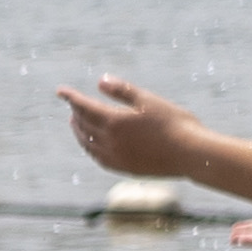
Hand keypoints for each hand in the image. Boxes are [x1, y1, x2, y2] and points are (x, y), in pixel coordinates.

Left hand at [59, 76, 206, 181]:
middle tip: (73, 105)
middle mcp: (110, 141)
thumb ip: (123, 91)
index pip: (84, 107)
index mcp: (115, 122)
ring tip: (77, 123)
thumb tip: (100, 81)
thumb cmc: (174, 123)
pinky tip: (93, 146)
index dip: (71, 97)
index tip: (60, 90)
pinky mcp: (123, 169)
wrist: (191, 154)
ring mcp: (115, 157)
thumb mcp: (149, 101)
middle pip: (84, 125)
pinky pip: (98, 158)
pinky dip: (90, 148)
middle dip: (76, 113)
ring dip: (80, 132)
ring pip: (88, 144)